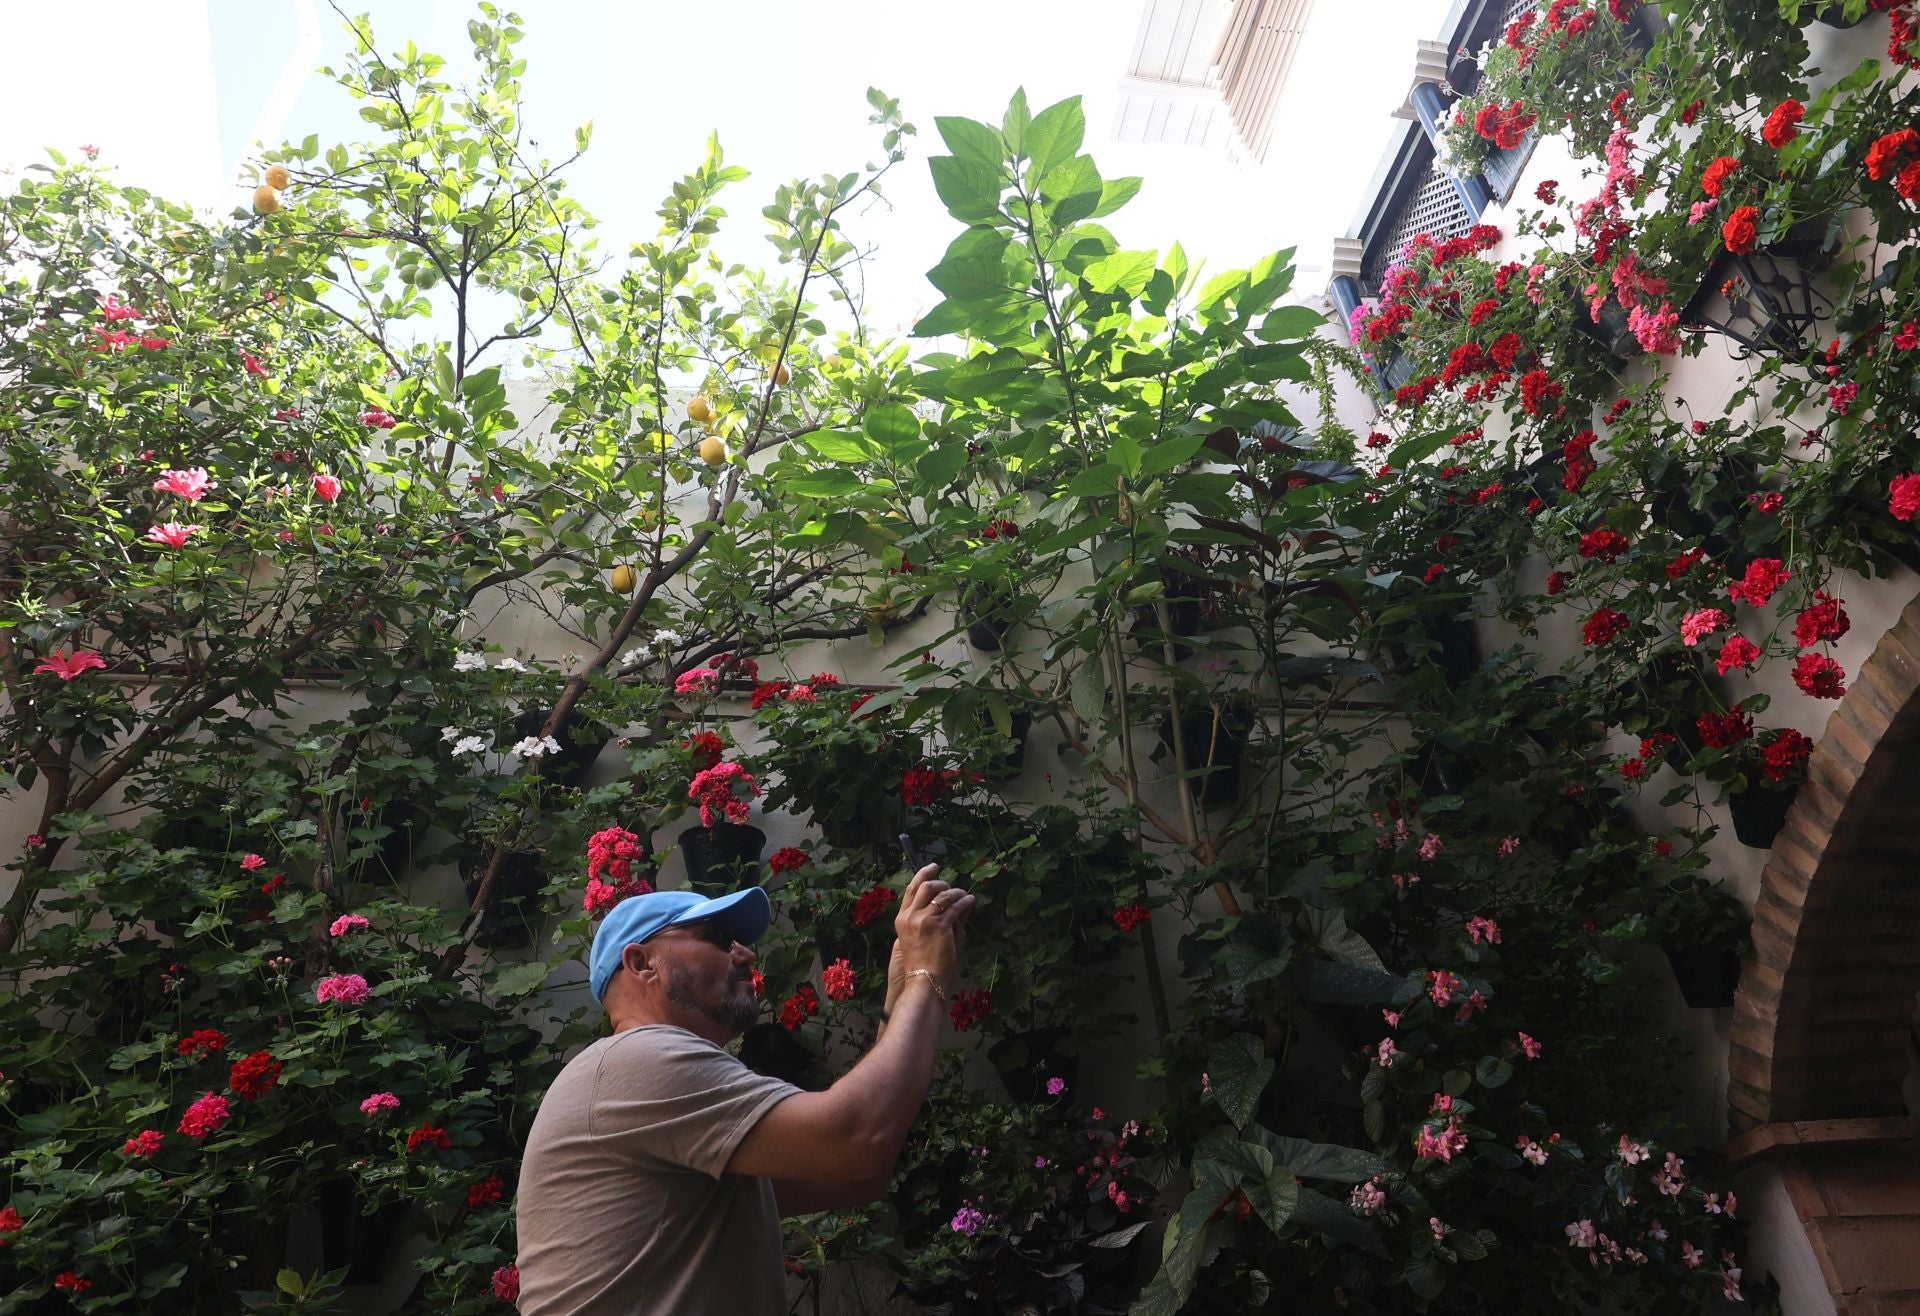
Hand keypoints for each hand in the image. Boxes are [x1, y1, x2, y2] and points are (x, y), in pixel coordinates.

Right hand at [892, 863, 973, 989]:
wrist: (924, 981)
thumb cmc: (922, 963)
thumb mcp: (921, 937)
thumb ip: (934, 917)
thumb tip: (952, 901)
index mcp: (902, 919)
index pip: (911, 889)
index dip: (923, 874)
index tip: (933, 867)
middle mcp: (910, 916)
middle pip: (926, 886)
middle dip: (941, 882)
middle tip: (951, 886)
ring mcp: (924, 920)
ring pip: (942, 894)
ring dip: (956, 892)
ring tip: (964, 894)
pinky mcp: (940, 925)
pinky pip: (955, 906)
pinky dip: (964, 901)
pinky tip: (970, 901)